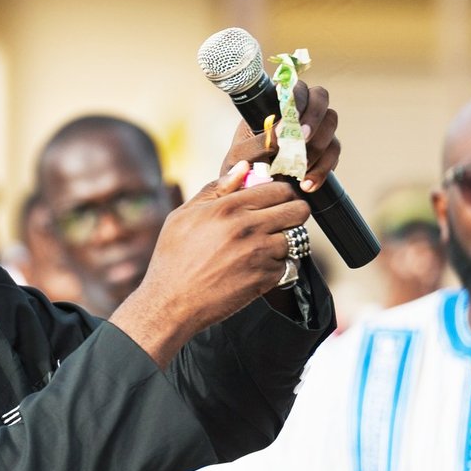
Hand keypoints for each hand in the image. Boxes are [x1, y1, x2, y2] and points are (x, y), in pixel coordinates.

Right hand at [112, 160, 311, 365]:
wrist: (171, 302)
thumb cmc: (173, 257)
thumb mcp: (184, 216)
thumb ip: (216, 189)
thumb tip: (244, 168)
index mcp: (229, 207)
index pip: (280, 188)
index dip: (281, 193)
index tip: (275, 201)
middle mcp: (248, 227)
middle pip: (299, 210)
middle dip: (292, 214)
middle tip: (279, 222)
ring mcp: (260, 254)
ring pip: (297, 239)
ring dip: (285, 242)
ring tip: (266, 248)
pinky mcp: (265, 279)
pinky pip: (289, 265)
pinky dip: (278, 267)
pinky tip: (258, 268)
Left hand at [220, 81, 341, 192]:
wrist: (250, 188)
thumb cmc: (242, 164)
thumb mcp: (242, 154)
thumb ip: (260, 142)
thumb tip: (283, 133)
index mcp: (276, 105)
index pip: (296, 87)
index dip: (300, 97)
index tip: (293, 116)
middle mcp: (300, 112)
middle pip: (321, 99)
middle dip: (314, 118)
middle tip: (303, 139)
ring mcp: (315, 129)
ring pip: (331, 125)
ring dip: (318, 147)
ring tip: (300, 170)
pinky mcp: (325, 149)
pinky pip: (333, 153)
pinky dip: (322, 169)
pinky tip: (307, 183)